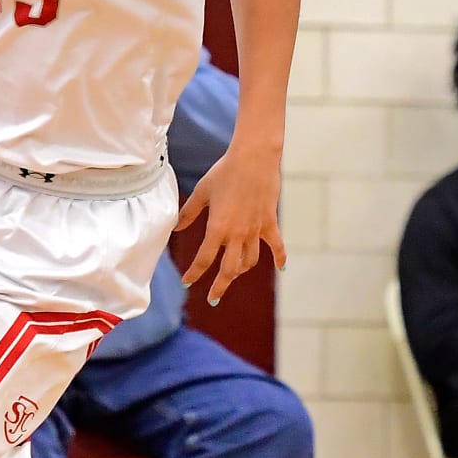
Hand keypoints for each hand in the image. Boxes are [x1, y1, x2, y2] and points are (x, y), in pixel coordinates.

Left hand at [175, 143, 285, 305]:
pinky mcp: (270, 223)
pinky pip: (276, 246)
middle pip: (228, 270)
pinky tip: (281, 269)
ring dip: (241, 272)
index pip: (204, 259)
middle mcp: (237, 234)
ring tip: (234, 276)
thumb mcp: (202, 192)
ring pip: (250, 262)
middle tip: (213, 299)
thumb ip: (188, 213)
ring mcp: (256, 230)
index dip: (194, 273)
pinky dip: (280, 259)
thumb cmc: (224, 172)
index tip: (187, 282)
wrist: (253, 159)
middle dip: (219, 286)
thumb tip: (176, 228)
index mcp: (217, 228)